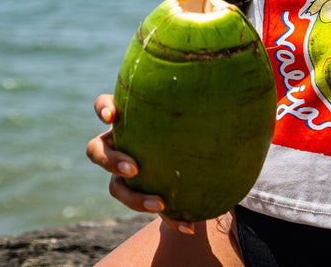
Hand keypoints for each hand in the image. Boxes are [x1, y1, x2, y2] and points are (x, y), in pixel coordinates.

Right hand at [86, 93, 195, 234]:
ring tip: (159, 204)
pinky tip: (189, 224)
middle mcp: (119, 142)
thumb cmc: (188, 120)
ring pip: (114, 187)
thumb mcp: (190, 115)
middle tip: (133, 168)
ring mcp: (125, 168)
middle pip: (96, 150)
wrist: (192, 151)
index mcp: (127, 116)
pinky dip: (169, 218)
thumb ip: (199, 109)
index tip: (112, 115)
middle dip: (110, 160)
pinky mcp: (142, 192)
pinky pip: (149, 208)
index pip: (103, 106)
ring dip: (133, 198)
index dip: (103, 109)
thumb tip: (234, 106)